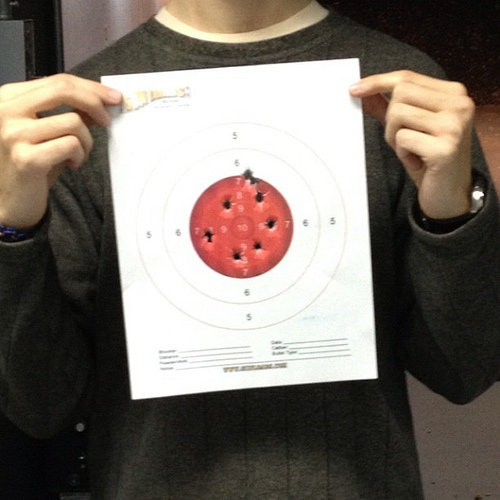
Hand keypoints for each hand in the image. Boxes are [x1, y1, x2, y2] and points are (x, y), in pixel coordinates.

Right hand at [0, 74, 121, 228]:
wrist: (13, 200)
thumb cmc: (33, 164)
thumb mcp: (49, 132)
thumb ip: (69, 112)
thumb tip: (101, 99)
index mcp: (9, 97)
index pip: (57, 80)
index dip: (90, 87)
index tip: (113, 96)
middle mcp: (5, 110)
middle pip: (62, 89)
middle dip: (94, 102)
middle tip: (107, 119)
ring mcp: (13, 134)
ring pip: (73, 122)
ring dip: (86, 141)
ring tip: (78, 154)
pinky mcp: (27, 158)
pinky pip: (71, 145)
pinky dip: (79, 155)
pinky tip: (71, 164)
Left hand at [350, 70, 474, 218]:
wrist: (448, 194)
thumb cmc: (428, 160)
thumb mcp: (408, 129)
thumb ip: (387, 108)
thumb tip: (363, 91)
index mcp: (453, 94)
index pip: (407, 77)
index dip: (378, 82)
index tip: (354, 89)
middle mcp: (459, 105)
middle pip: (400, 94)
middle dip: (390, 119)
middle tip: (404, 140)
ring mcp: (454, 125)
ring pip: (398, 114)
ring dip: (395, 138)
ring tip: (412, 152)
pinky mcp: (445, 147)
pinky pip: (402, 139)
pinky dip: (402, 154)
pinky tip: (417, 162)